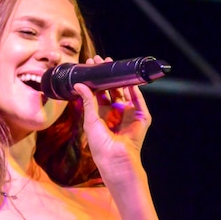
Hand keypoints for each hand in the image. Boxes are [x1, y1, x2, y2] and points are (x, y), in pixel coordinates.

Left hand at [73, 56, 151, 183]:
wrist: (115, 159)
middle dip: (106, 75)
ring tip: (112, 65)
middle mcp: (116, 111)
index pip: (99, 92)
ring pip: (126, 91)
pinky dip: (135, 90)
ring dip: (120, 78)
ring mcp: (129, 113)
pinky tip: (129, 80)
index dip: (95, 79)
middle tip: (100, 60)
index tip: (89, 66)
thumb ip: (87, 101)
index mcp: (103, 114)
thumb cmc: (100, 145)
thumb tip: (79, 84)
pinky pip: (139, 101)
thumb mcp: (90, 120)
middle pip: (112, 88)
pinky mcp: (141, 117)